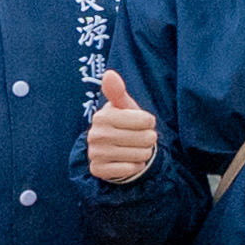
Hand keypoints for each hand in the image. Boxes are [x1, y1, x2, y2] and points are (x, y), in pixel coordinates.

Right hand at [83, 68, 158, 183]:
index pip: (146, 120)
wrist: (110, 151)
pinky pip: (130, 169)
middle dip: (147, 139)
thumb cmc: (123, 125)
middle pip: (145, 139)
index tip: (142, 123)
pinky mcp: (98, 170)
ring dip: (142, 153)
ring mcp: (95, 153)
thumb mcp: (123, 107)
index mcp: (103, 116)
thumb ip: (118, 91)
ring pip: (139, 155)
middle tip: (139, 138)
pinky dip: (135, 166)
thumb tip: (109, 74)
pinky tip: (127, 161)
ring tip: (133, 149)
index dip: (149, 123)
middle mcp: (96, 134)